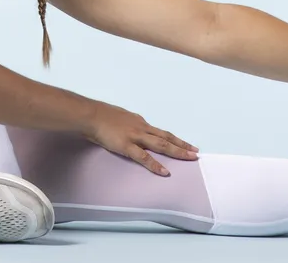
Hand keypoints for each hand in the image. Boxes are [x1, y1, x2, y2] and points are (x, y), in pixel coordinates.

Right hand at [81, 101, 199, 175]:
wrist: (91, 115)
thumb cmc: (102, 115)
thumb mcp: (120, 117)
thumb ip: (129, 124)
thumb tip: (134, 128)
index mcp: (140, 122)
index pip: (161, 132)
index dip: (174, 139)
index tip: (185, 144)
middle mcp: (142, 128)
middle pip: (166, 137)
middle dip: (182, 145)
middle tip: (196, 152)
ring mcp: (136, 136)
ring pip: (161, 145)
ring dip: (177, 151)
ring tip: (190, 158)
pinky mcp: (127, 146)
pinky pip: (144, 157)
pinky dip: (156, 165)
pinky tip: (165, 172)